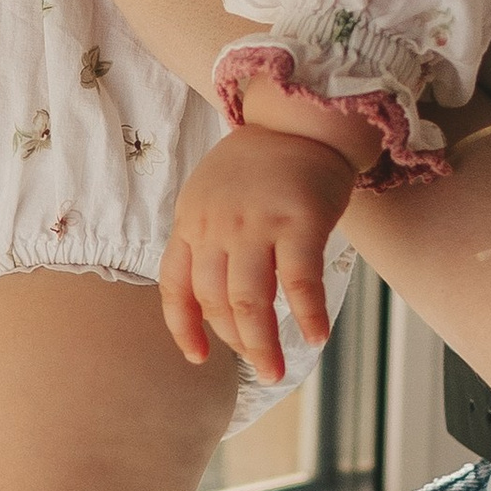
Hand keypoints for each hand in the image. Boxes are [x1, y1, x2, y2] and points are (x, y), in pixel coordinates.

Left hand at [161, 127, 358, 377]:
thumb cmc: (259, 166)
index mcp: (191, 221)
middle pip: (216, 301)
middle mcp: (217, 225)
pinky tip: (315, 336)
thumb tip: (213, 304)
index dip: (183, 327)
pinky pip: (300, 282)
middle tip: (259, 369)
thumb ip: (206, 240)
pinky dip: (307, 315)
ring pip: (250, 300)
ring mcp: (256, 223)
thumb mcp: (211, 196)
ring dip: (263, 343)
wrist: (301, 120)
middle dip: (236, 343)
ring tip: (276, 370)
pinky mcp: (299, 221)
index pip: (175, 285)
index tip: (197, 358)